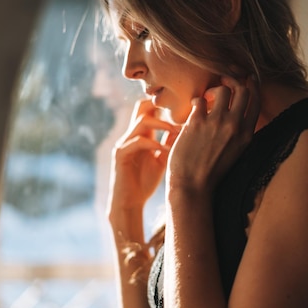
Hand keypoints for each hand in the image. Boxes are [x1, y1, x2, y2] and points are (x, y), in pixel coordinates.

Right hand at [108, 99, 178, 215]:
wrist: (129, 203)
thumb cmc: (145, 182)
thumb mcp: (162, 159)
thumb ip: (170, 144)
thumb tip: (186, 129)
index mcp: (142, 134)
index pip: (150, 109)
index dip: (165, 104)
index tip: (186, 107)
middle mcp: (132, 135)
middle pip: (142, 106)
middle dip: (161, 105)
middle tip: (181, 112)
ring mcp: (124, 143)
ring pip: (141, 121)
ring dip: (162, 124)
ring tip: (177, 130)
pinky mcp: (121, 155)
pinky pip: (137, 142)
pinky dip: (153, 143)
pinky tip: (165, 149)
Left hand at [167, 76, 259, 193]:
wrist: (192, 185)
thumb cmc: (211, 171)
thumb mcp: (235, 153)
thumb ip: (239, 133)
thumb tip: (236, 113)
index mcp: (247, 135)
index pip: (256, 101)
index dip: (251, 87)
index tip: (245, 81)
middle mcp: (235, 126)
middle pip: (242, 90)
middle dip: (233, 81)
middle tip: (222, 83)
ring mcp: (217, 123)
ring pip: (222, 89)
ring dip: (213, 90)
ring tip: (207, 98)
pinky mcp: (197, 122)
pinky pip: (199, 100)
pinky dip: (196, 102)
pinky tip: (193, 110)